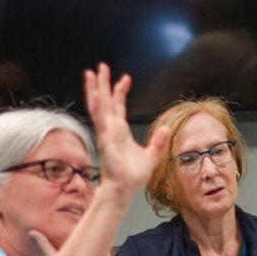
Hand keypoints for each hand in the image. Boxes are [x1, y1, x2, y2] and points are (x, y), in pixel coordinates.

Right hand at [83, 63, 170, 194]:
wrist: (124, 189)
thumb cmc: (133, 176)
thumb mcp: (151, 155)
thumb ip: (157, 141)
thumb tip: (167, 128)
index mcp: (120, 131)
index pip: (118, 106)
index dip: (120, 91)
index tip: (125, 78)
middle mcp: (111, 129)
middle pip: (105, 101)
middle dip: (102, 83)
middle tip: (101, 66)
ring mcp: (106, 133)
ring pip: (98, 106)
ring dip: (94, 89)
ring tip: (90, 73)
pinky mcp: (105, 140)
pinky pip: (100, 120)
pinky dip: (97, 107)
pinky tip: (96, 94)